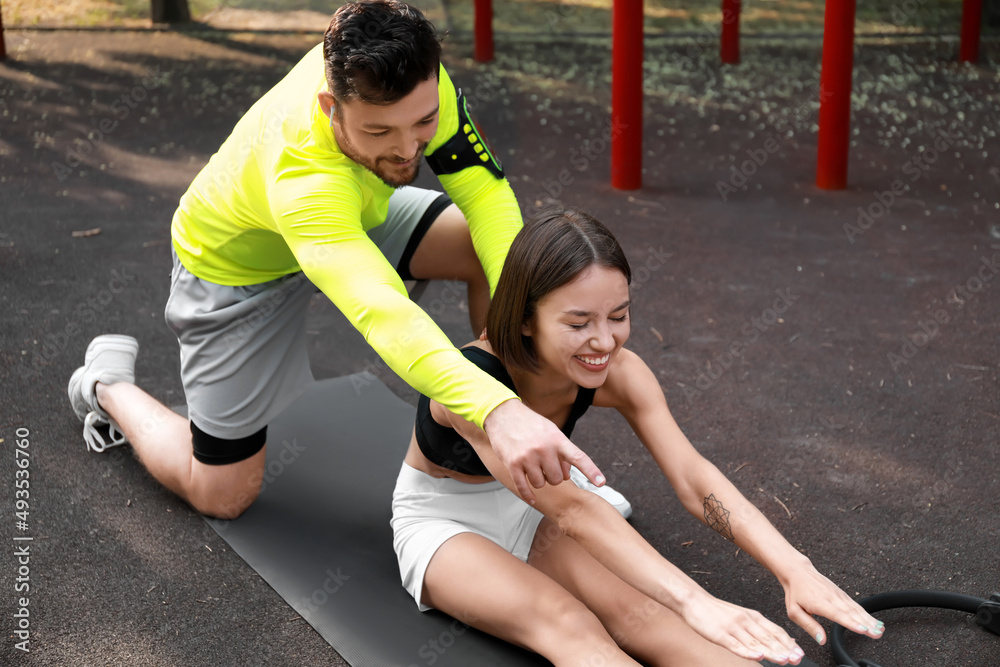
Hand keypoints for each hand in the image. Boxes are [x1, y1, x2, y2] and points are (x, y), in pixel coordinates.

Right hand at [482, 399, 604, 503]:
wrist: (503, 414)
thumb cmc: (530, 423)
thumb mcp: (551, 431)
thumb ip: (562, 452)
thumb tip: (568, 475)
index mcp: (557, 439)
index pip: (578, 457)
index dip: (591, 471)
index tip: (601, 482)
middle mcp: (544, 449)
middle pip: (557, 479)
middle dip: (553, 476)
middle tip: (546, 466)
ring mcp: (528, 457)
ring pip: (541, 484)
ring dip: (539, 480)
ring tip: (533, 467)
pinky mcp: (513, 464)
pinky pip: (524, 487)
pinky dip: (528, 495)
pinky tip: (532, 498)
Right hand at [682, 594, 805, 663]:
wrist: (694, 601)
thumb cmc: (718, 612)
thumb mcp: (743, 616)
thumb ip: (762, 629)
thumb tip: (785, 639)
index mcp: (753, 617)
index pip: (775, 631)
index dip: (788, 643)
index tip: (799, 653)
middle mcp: (745, 621)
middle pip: (767, 638)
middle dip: (784, 649)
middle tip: (796, 659)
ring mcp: (733, 628)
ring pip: (755, 643)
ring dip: (770, 652)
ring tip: (783, 660)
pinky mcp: (720, 635)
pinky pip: (736, 645)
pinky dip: (747, 652)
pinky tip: (757, 657)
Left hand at [781, 562, 884, 644]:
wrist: (797, 572)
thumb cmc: (795, 592)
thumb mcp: (794, 611)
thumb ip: (808, 625)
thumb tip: (821, 640)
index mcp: (820, 603)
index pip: (838, 615)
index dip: (851, 623)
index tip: (863, 630)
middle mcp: (832, 598)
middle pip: (852, 613)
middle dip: (866, 624)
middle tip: (877, 634)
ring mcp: (838, 595)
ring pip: (856, 609)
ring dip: (869, 619)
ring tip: (880, 630)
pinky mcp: (842, 594)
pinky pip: (856, 605)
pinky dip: (866, 613)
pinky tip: (874, 621)